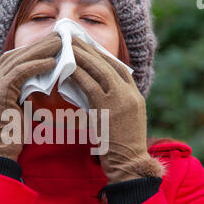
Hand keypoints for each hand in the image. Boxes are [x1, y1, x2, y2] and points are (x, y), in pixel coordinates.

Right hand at [0, 31, 61, 161]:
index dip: (31, 51)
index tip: (51, 44)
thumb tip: (46, 85)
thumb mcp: (19, 111)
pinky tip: (52, 61)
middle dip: (38, 45)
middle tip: (58, 36)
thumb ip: (26, 95)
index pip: (13, 60)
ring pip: (17, 60)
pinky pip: (20, 73)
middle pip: (15, 55)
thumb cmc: (12, 139)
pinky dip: (36, 66)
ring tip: (59, 43)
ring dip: (40, 50)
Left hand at [70, 36, 164, 183]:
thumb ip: (109, 103)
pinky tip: (67, 67)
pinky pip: (91, 85)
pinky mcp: (109, 108)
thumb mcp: (120, 120)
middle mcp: (130, 94)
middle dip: (91, 50)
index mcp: (135, 95)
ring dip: (83, 56)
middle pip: (109, 64)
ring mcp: (122, 99)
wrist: (129, 165)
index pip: (118, 68)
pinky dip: (79, 75)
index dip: (102, 55)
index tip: (88, 46)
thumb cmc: (121, 147)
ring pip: (100, 70)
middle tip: (75, 39)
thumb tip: (88, 90)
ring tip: (69, 46)